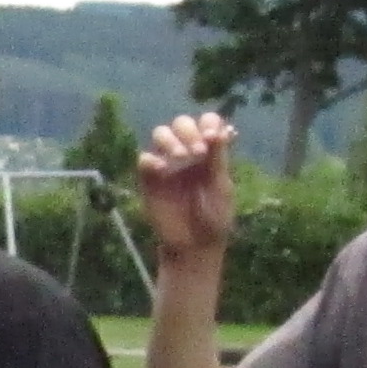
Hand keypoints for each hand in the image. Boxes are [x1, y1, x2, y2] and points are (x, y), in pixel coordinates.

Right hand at [135, 113, 238, 260]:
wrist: (195, 245)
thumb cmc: (214, 217)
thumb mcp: (221, 187)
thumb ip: (218, 158)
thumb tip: (218, 130)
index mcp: (210, 151)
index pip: (207, 122)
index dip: (208, 123)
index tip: (213, 138)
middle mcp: (188, 152)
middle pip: (181, 123)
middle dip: (189, 132)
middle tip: (198, 152)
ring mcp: (167, 164)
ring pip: (161, 134)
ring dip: (171, 140)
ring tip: (180, 158)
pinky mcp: (149, 179)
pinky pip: (144, 159)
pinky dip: (152, 159)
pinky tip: (163, 170)